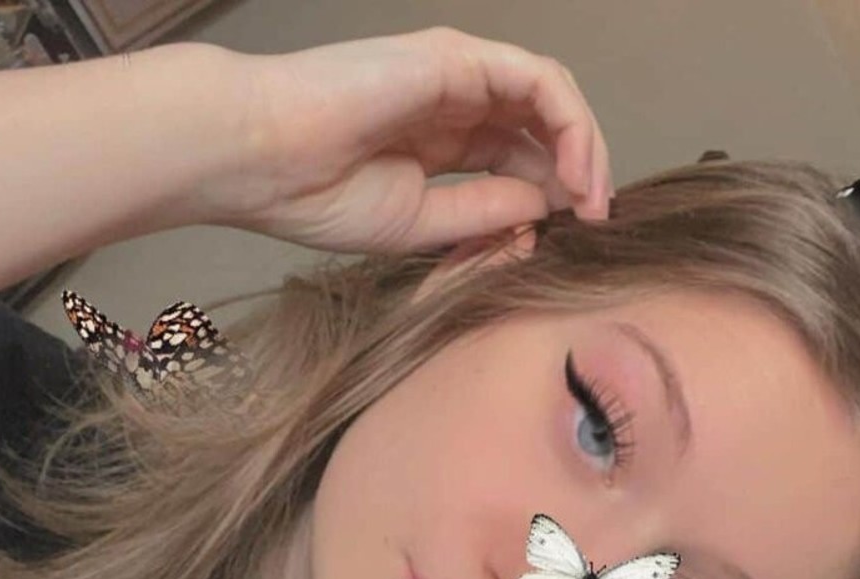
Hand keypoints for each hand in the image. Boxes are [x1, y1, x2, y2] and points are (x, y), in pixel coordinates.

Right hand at [193, 27, 612, 253]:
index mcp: (438, 142)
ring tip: (594, 202)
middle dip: (579, 173)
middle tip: (597, 222)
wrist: (261, 158)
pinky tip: (577, 172)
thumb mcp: (420, 224)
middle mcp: (454, 102)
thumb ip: (484, 214)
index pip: (517, 159)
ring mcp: (459, 75)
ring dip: (585, 149)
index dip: (553, 195)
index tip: (571, 238)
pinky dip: (570, 123)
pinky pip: (539, 82)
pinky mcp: (460, 58)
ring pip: (550, 99)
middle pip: (542, 127)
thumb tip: (546, 209)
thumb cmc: (316, 194)